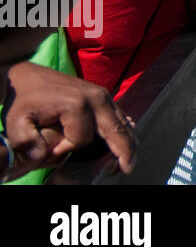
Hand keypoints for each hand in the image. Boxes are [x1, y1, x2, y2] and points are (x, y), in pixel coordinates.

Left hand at [2, 62, 137, 178]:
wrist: (30, 77)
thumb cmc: (24, 100)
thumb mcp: (16, 122)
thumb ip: (28, 142)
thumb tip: (46, 157)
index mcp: (76, 104)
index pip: (81, 140)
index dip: (67, 150)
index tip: (52, 151)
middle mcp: (96, 98)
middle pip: (116, 130)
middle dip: (124, 151)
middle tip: (127, 169)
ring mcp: (103, 95)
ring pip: (122, 122)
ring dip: (127, 142)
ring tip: (128, 160)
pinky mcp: (104, 95)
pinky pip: (119, 116)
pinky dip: (124, 130)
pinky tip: (128, 141)